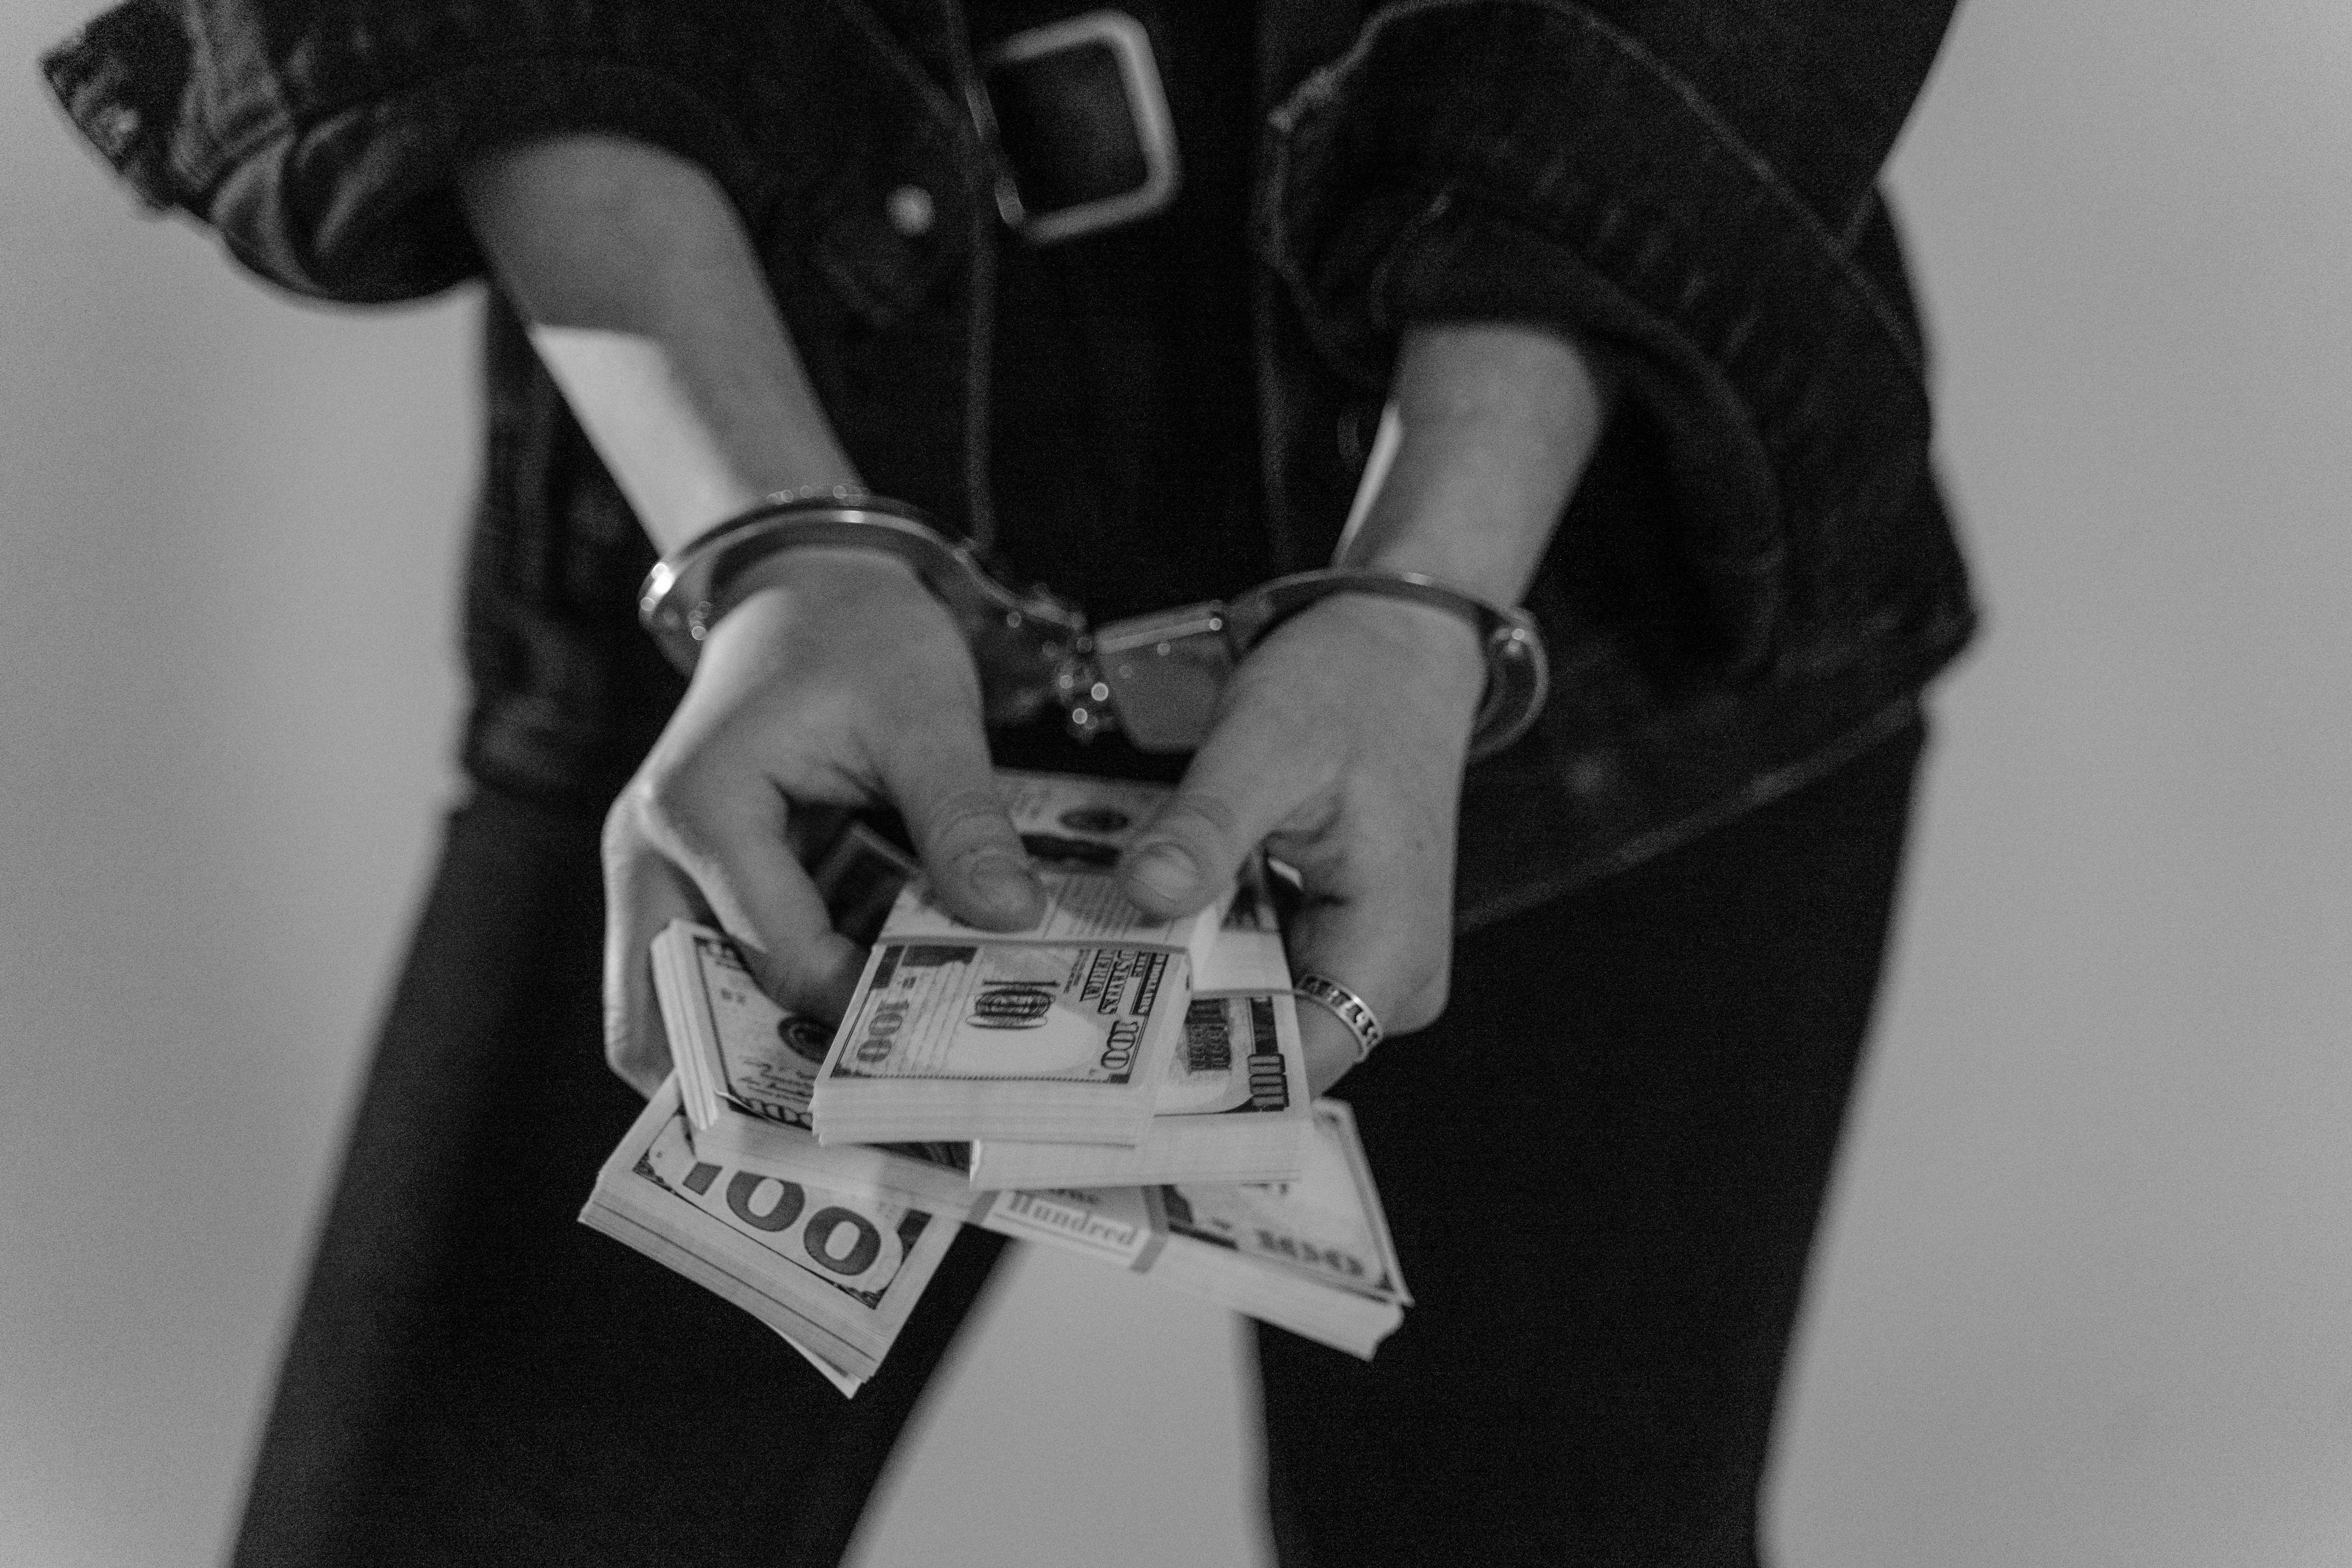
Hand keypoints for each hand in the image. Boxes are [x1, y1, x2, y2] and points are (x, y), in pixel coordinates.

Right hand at [600, 548, 1045, 1094]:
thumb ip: (962, 819)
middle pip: (670, 1018)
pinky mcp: (683, 887)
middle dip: (754, 1088)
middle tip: (855, 1144)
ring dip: (746, 1067)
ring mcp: (654, 875)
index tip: (933, 1068)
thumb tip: (1011, 920)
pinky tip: (834, 1052)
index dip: (853, 1016)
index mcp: (700, 809)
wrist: (806, 587)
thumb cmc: (858, 637)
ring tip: (845, 1121)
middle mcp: (649, 852)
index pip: (775, 955)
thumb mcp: (928, 714)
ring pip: (671, 1014)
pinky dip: (752, 1023)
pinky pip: (701, 980)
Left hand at [1116, 593, 1487, 1093]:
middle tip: (1053, 1022)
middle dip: (1164, 1034)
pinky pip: (1255, 971)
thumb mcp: (1266, 743)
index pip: (1288, 1062)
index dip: (1192, 1073)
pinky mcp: (1330, 938)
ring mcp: (1360, 962)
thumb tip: (1143, 890)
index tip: (1092, 1065)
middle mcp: (1387, 981)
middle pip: (1263, 1045)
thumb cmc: (1349, 686)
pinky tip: (1128, 934)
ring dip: (1172, 992)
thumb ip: (1207, 826)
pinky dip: (1195, 954)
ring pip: (1252, 1010)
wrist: (1396, 646)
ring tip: (1074, 979)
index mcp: (1389, 952)